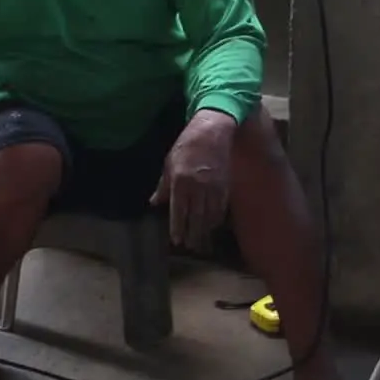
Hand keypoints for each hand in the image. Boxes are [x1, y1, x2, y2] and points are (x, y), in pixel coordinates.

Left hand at [151, 109, 237, 252]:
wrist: (212, 132)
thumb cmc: (187, 146)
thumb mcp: (169, 163)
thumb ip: (163, 186)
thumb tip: (154, 203)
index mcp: (180, 181)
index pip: (179, 210)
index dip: (178, 227)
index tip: (177, 240)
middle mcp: (197, 187)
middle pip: (195, 217)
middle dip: (193, 234)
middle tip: (191, 247)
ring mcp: (213, 187)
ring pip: (209, 215)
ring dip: (205, 230)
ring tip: (202, 242)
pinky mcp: (225, 185)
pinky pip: (221, 207)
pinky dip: (217, 219)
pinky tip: (213, 226)